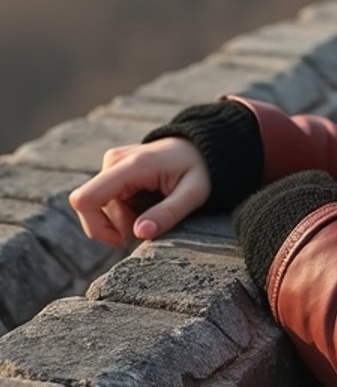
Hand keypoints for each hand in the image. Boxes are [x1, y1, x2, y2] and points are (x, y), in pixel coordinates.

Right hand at [69, 137, 211, 245]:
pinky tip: (149, 201)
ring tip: (155, 207)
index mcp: (133, 165)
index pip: (85, 199)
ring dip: (126, 218)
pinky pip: (109, 200)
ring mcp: (113, 163)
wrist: (202, 146)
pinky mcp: (114, 169)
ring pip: (102, 207)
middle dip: (120, 225)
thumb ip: (167, 213)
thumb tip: (139, 233)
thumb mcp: (194, 194)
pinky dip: (127, 210)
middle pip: (94, 209)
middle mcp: (115, 161)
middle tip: (152, 222)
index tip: (123, 240)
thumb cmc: (200, 169)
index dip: (96, 227)